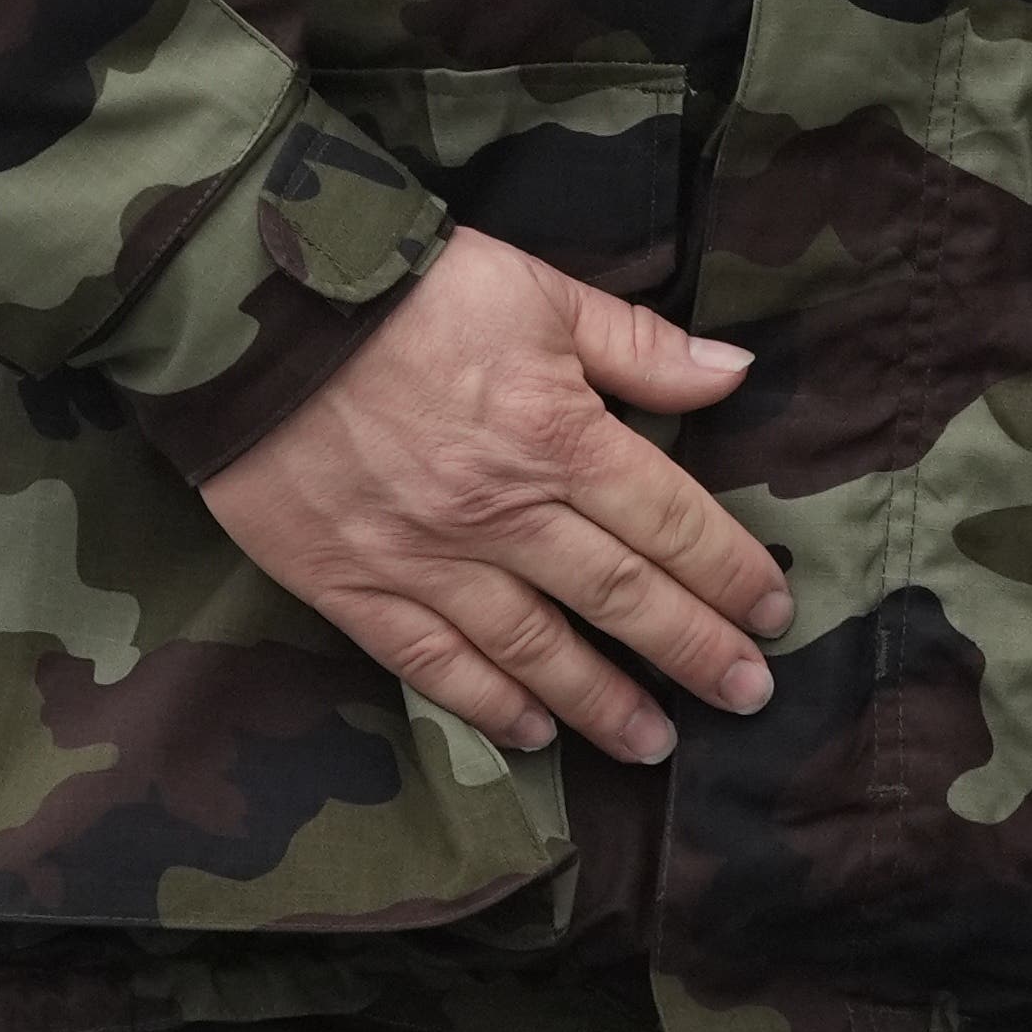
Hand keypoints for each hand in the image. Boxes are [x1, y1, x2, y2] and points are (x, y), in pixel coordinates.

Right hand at [194, 226, 793, 764]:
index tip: (773, 613)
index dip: (728, 572)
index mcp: (557, 435)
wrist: (258, 310)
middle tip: (748, 697)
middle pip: (619, 598)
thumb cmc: (408, 288)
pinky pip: (433, 663)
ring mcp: (426, 559)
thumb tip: (734, 372)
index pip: (670, 522)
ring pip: (535, 649)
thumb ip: (638, 345)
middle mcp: (502, 512)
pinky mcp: (354, 586)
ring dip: (603, 703)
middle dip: (693, 651)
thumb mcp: (538, 292)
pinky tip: (533, 733)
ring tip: (656, 743)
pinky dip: (489, 704)